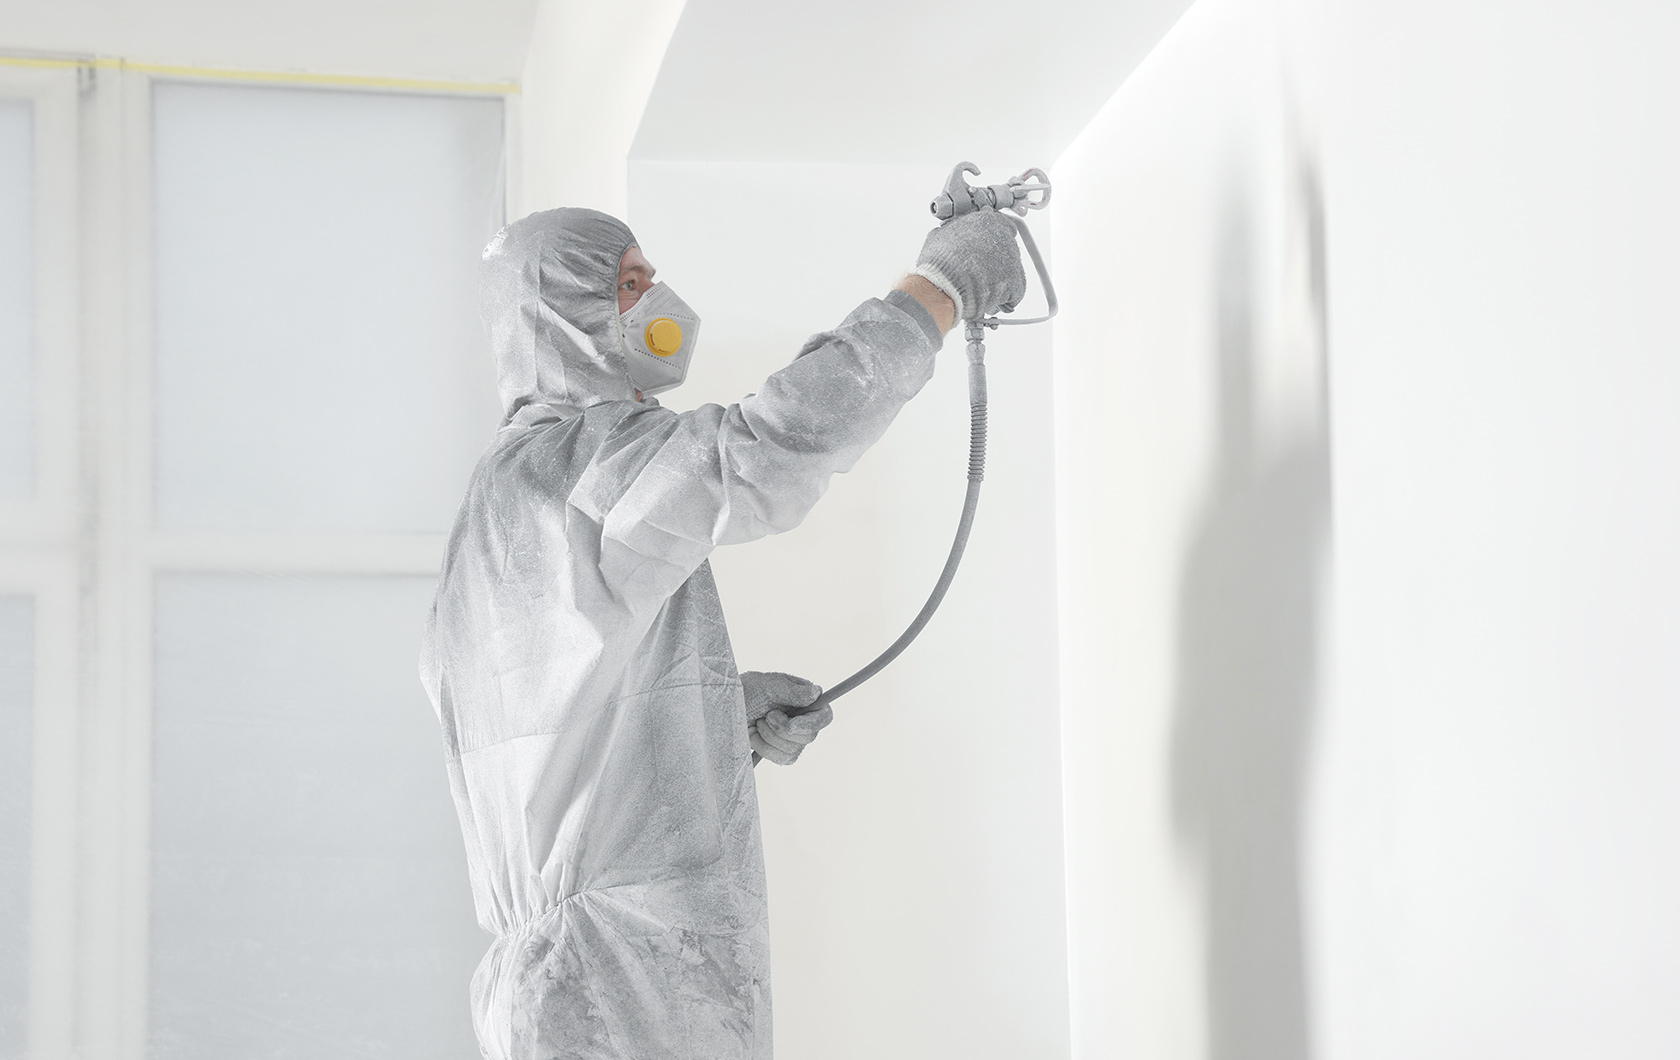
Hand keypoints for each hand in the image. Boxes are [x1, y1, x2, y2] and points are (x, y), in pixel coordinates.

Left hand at [741, 671, 832, 765]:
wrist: (725, 707)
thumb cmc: (747, 690)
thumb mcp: (768, 685)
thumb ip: (793, 691)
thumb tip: (816, 693)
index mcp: (806, 700)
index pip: (824, 716)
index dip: (812, 723)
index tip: (791, 725)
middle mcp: (804, 719)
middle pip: (809, 737)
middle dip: (782, 730)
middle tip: (766, 716)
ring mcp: (794, 738)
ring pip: (794, 750)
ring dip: (769, 737)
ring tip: (757, 722)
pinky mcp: (781, 752)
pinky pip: (782, 759)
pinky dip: (764, 748)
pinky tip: (755, 735)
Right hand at [911, 209, 1027, 321]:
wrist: (944, 286)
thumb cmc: (939, 263)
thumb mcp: (939, 237)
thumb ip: (952, 232)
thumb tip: (948, 235)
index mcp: (988, 221)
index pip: (1002, 227)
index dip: (993, 242)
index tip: (988, 251)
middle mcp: (1005, 237)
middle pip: (1007, 252)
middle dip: (995, 264)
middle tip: (979, 274)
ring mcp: (1013, 261)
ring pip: (1011, 273)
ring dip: (999, 282)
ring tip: (979, 289)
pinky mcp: (1017, 283)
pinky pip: (1014, 293)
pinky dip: (1003, 299)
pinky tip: (987, 299)